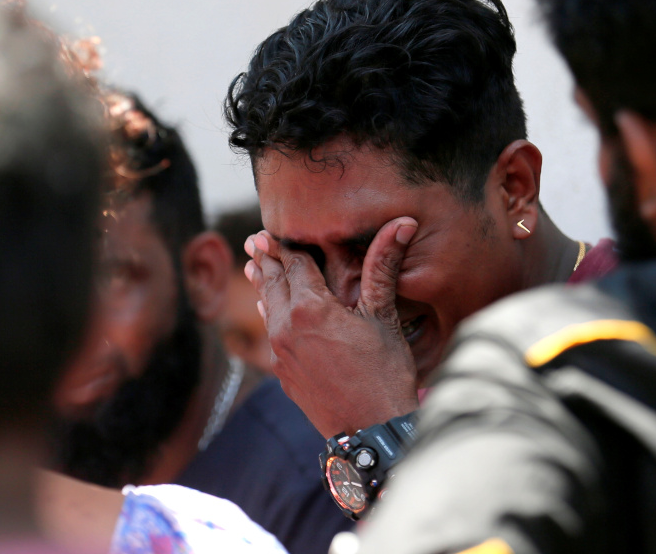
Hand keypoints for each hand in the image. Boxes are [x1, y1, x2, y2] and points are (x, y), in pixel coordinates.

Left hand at [244, 217, 420, 437]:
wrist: (371, 432)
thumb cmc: (385, 374)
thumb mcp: (385, 316)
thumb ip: (382, 266)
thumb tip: (402, 223)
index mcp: (309, 308)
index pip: (294, 264)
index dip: (285, 245)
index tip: (271, 230)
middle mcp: (285, 328)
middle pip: (273, 283)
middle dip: (267, 260)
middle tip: (254, 241)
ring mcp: (281, 354)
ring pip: (268, 309)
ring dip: (263, 285)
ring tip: (252, 267)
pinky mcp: (283, 375)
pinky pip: (271, 336)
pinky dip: (269, 315)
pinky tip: (267, 310)